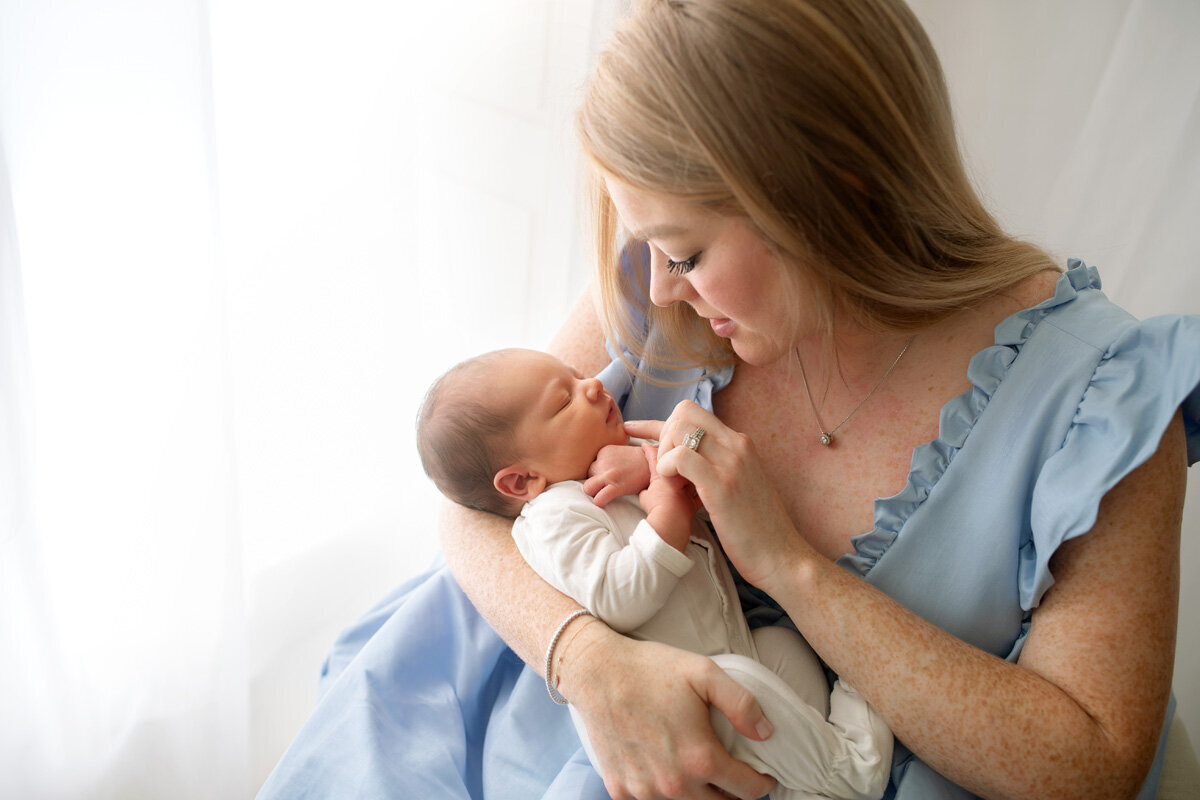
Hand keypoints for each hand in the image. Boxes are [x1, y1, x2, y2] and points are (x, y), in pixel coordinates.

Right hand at [560, 626, 776, 799]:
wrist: (595, 671)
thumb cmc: (651, 669)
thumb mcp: (705, 673)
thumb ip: (742, 703)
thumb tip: (767, 733)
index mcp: (699, 758)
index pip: (747, 790)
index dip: (761, 783)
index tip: (763, 775)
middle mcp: (673, 784)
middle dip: (731, 793)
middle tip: (732, 774)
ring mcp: (644, 791)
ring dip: (698, 795)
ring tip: (699, 771)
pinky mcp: (621, 790)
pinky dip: (664, 793)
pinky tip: (665, 770)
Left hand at [585, 443, 651, 506]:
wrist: (657, 465)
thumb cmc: (641, 461)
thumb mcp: (621, 452)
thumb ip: (608, 459)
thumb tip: (599, 472)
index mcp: (604, 451)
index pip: (591, 466)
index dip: (598, 473)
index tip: (608, 476)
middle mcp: (603, 461)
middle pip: (587, 475)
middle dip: (595, 481)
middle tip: (607, 486)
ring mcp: (609, 474)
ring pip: (588, 488)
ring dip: (595, 492)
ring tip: (607, 493)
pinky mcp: (616, 486)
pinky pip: (598, 499)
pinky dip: (600, 502)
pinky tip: (607, 501)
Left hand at [624, 403, 808, 592]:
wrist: (782, 556)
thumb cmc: (757, 528)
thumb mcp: (740, 486)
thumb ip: (718, 467)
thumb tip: (688, 460)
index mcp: (740, 444)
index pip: (693, 414)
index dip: (660, 424)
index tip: (638, 434)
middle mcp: (737, 445)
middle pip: (684, 411)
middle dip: (663, 435)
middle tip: (664, 468)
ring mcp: (731, 463)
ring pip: (680, 429)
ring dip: (664, 452)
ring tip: (671, 481)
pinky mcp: (722, 485)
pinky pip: (682, 457)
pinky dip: (667, 466)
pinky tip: (672, 485)